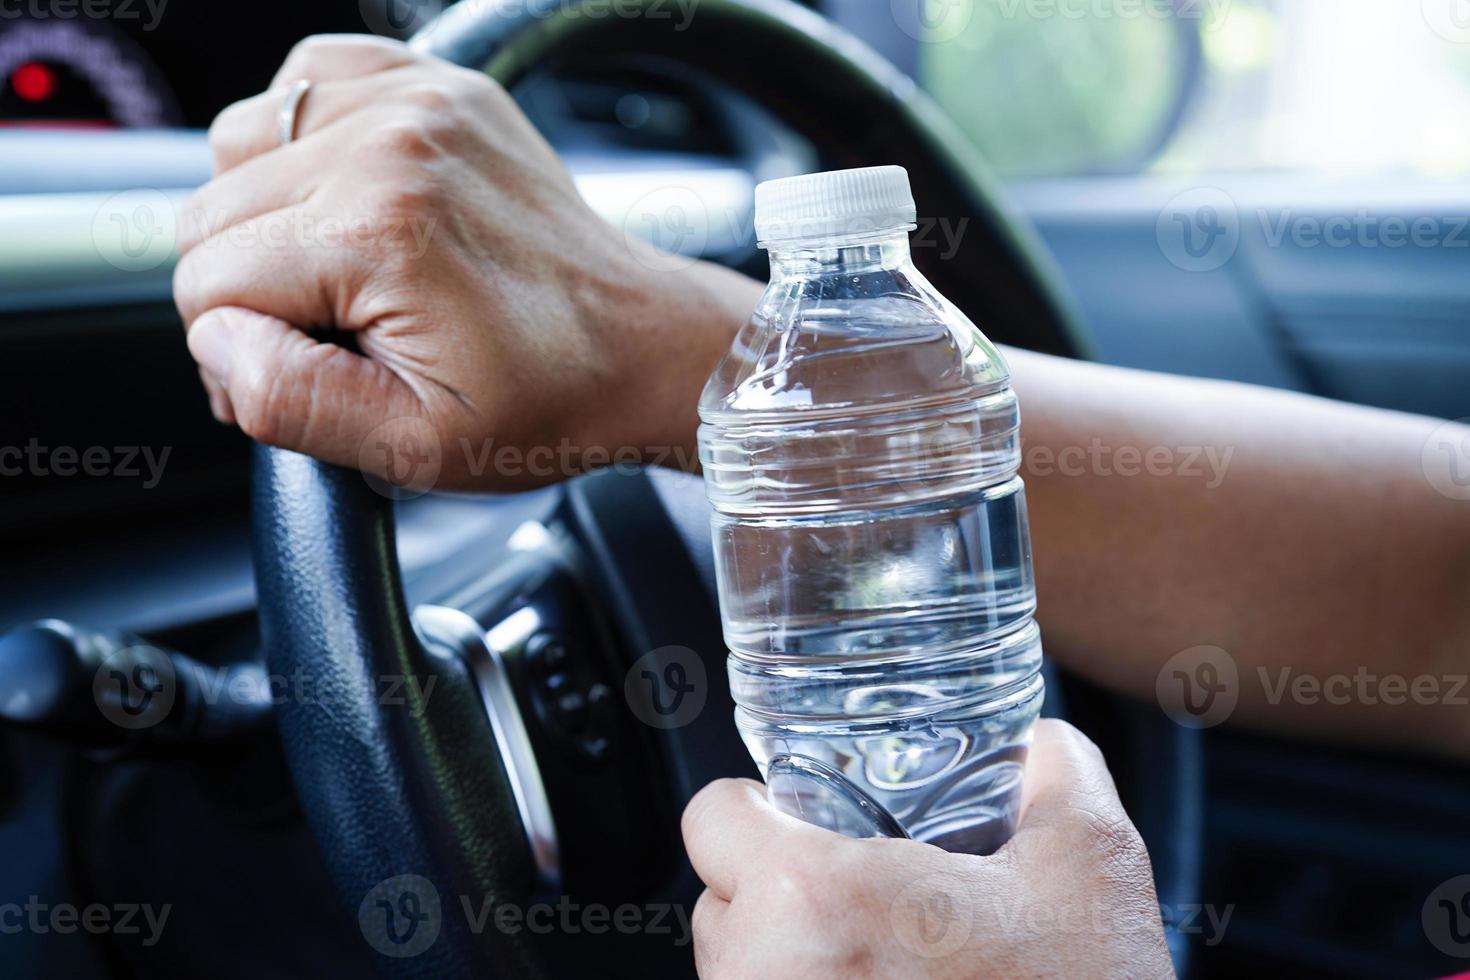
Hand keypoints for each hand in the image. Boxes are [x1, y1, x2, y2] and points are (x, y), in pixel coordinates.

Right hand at [174, 34, 756, 489]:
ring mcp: (416, 101)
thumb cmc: (548, 398)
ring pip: (240, 142)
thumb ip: (288, 397)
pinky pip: (304, 84)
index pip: (206, 282)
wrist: (640, 344)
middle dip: (255, 284)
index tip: (321, 368)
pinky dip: (308, 141)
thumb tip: (215, 340)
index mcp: (376, 231)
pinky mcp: (435, 84)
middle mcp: (389, 143)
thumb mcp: (415, 443)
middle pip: (212, 210)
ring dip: (272, 211)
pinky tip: (359, 199)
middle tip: (342, 328)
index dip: (245, 348)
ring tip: (353, 266)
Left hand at [681, 719, 1173, 978]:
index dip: (757, 809)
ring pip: (737, 973)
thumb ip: (1058, 775)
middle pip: (720, 902)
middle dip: (778, 894)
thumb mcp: (1094, 867)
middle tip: (860, 905)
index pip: (710, 817)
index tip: (798, 821)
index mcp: (814, 898)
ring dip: (788, 961)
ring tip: (879, 969)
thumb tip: (1044, 745)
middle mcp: (763, 978)